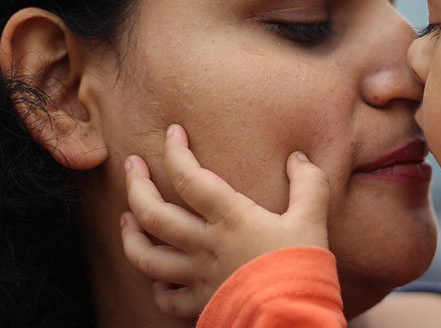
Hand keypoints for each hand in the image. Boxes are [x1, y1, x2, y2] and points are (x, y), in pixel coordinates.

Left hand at [120, 124, 330, 317]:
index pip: (191, 178)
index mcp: (231, 219)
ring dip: (131, 235)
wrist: (293, 317)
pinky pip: (167, 299)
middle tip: (131, 165)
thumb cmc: (301, 265)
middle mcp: (206, 245)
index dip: (176, 152)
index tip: (172, 133)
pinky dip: (157, 288)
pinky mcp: (202, 304)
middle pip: (155, 214)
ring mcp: (198, 277)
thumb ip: (309, 184)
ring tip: (125, 217)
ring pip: (147, 257)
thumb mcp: (312, 218)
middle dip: (137, 186)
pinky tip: (157, 279)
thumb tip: (297, 157)